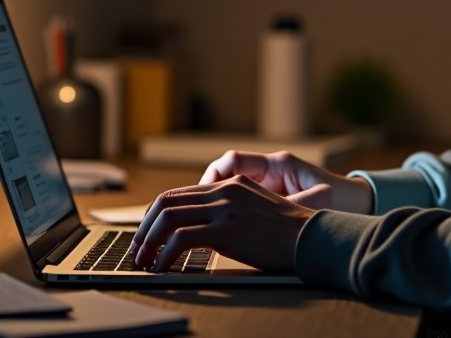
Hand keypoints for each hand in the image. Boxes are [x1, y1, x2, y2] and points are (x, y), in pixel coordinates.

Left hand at [131, 175, 313, 272]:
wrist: (313, 237)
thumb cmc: (288, 233)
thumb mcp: (256, 210)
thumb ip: (230, 210)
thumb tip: (200, 230)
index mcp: (231, 183)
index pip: (179, 193)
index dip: (155, 215)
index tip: (146, 234)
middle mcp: (225, 190)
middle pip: (167, 202)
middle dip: (144, 228)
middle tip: (137, 250)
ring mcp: (225, 207)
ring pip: (168, 217)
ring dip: (149, 241)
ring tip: (144, 261)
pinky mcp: (227, 229)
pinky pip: (182, 239)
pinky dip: (165, 254)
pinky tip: (163, 267)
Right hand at [200, 150, 372, 213]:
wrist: (356, 204)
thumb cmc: (341, 199)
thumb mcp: (320, 200)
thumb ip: (298, 203)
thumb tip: (281, 210)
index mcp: (278, 165)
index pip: (234, 160)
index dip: (213, 175)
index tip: (204, 195)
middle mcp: (269, 172)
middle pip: (223, 174)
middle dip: (202, 193)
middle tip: (186, 214)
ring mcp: (267, 185)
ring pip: (226, 189)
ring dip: (211, 205)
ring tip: (196, 225)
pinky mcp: (268, 200)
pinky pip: (237, 203)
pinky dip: (224, 214)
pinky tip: (218, 233)